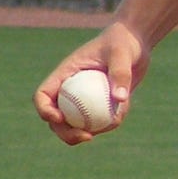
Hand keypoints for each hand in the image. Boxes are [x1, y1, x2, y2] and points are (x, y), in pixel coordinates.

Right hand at [33, 21, 148, 145]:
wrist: (135, 43)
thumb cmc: (123, 42)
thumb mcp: (121, 53)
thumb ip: (120, 74)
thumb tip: (119, 99)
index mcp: (63, 74)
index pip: (43, 95)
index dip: (45, 110)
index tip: (60, 118)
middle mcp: (68, 89)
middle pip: (56, 118)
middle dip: (65, 133)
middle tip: (86, 137)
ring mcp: (82, 100)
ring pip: (76, 125)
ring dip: (90, 132)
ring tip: (112, 124)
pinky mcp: (98, 106)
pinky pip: (98, 123)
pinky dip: (109, 123)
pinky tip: (122, 114)